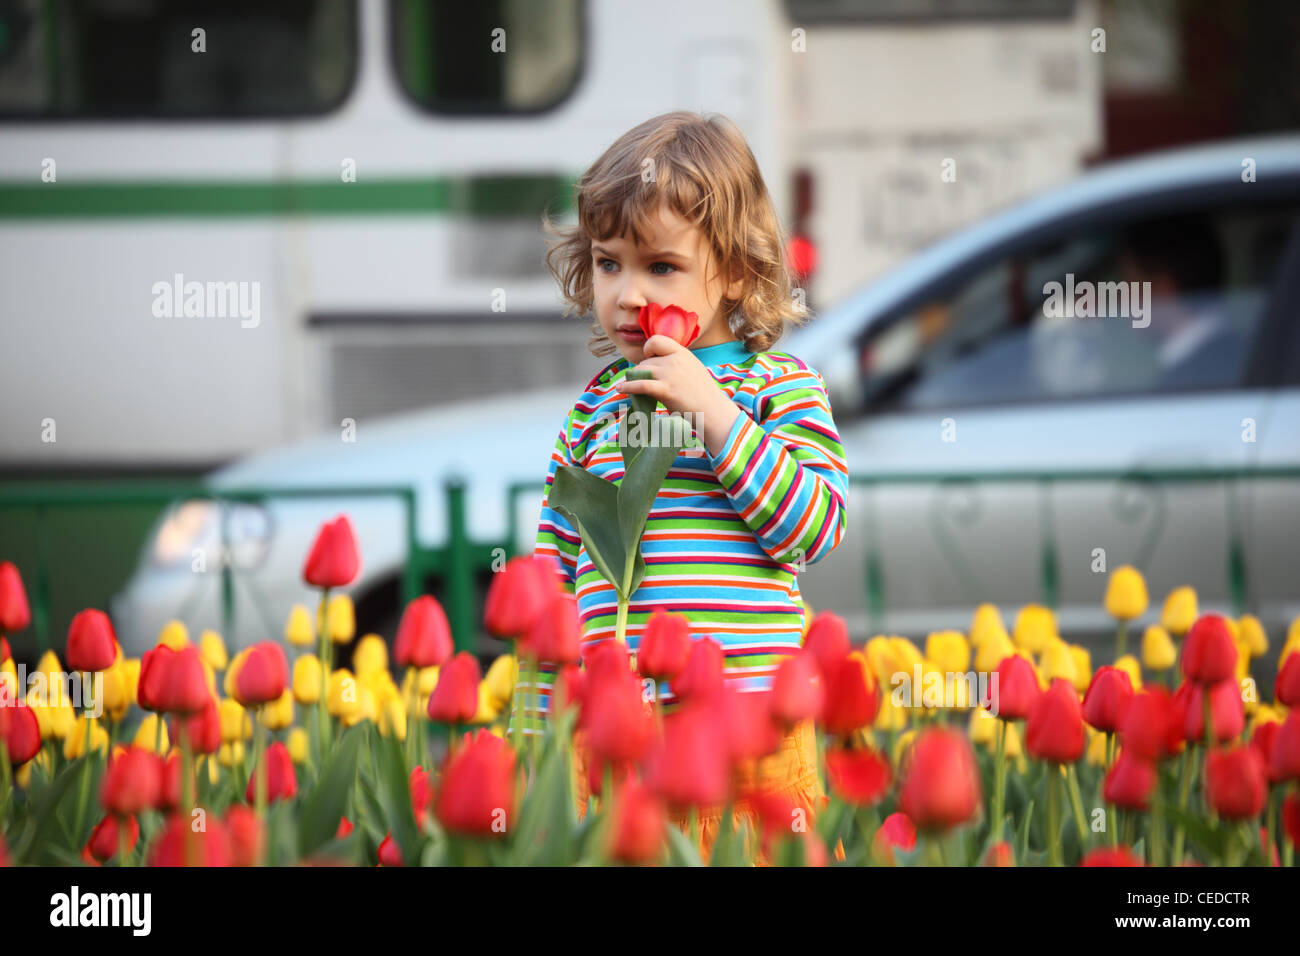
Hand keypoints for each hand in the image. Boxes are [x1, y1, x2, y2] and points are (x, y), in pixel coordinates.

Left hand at [613, 335, 740, 456]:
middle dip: (642, 371)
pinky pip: (640, 384)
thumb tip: (655, 362)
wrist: (713, 411)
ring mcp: (670, 374)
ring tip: (634, 387)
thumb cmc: (702, 393)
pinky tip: (620, 389)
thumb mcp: (692, 367)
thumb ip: (676, 361)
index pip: (656, 340)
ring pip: (641, 371)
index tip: (650, 360)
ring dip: (636, 380)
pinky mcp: (666, 390)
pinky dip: (628, 386)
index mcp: (683, 352)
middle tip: (645, 382)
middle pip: (645, 360)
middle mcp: (676, 360)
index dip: (648, 349)